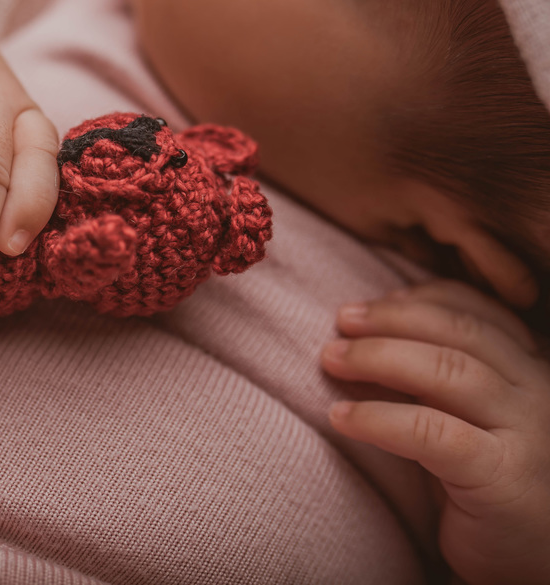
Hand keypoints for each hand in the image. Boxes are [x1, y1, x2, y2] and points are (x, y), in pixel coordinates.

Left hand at [320, 280, 549, 584]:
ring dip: (377, 357)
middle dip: (390, 320)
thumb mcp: (464, 422)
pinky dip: (379, 418)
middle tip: (339, 323)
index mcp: (530, 373)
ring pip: (448, 372)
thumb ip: (430, 384)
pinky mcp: (502, 477)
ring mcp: (526, 434)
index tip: (371, 304)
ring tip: (330, 359)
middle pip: (458, 333)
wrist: (536, 565)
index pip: (478, 314)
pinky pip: (432, 433)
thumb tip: (357, 343)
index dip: (421, 300)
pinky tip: (341, 416)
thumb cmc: (488, 490)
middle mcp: (535, 395)